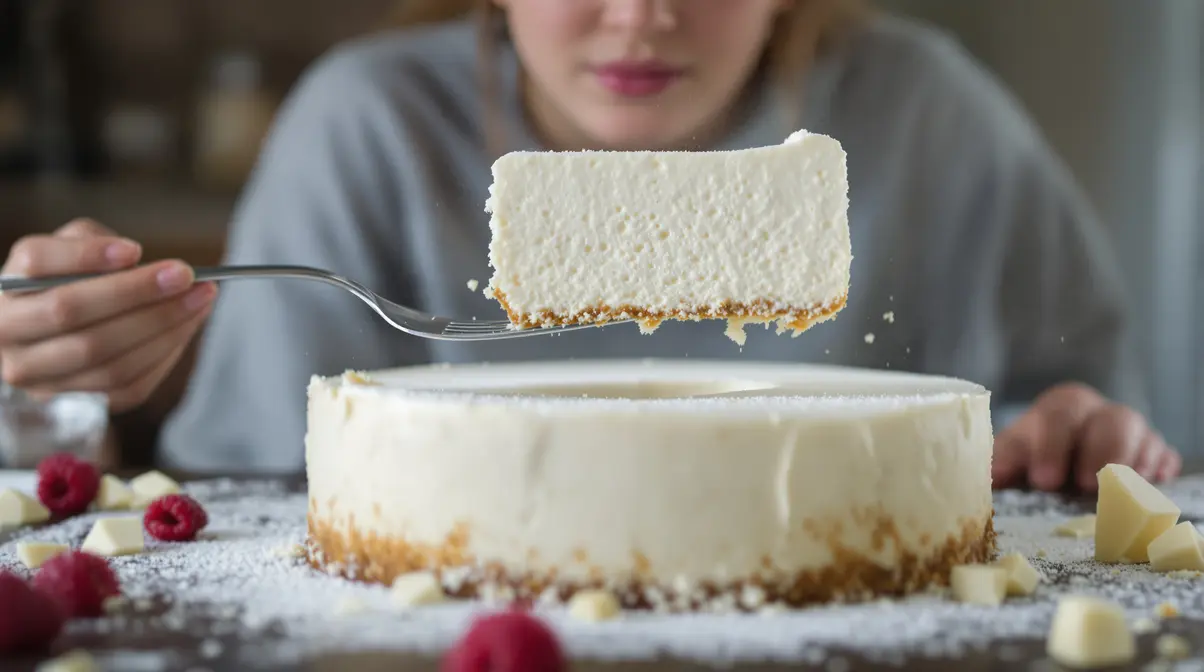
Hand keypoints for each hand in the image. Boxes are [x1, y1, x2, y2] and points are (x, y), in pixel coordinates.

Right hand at [0, 219, 216, 411]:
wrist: (48, 338)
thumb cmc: (63, 283)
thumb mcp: (67, 250)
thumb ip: (93, 244)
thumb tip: (133, 258)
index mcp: (3, 288)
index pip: (36, 263)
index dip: (85, 256)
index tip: (134, 249)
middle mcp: (8, 335)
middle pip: (71, 312)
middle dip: (136, 293)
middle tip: (186, 276)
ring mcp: (38, 376)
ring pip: (104, 357)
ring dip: (163, 326)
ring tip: (200, 298)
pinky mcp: (74, 401)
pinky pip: (127, 385)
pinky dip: (165, 354)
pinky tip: (188, 326)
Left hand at [992, 383, 1179, 491]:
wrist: (1064, 461)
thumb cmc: (1034, 457)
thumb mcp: (1014, 455)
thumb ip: (1002, 462)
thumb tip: (991, 475)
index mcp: (1062, 406)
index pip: (1060, 413)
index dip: (1053, 446)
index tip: (1043, 481)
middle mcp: (1100, 412)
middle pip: (1113, 419)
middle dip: (1101, 453)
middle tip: (1084, 487)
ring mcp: (1133, 431)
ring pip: (1143, 434)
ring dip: (1131, 465)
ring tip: (1116, 493)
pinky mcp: (1155, 452)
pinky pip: (1165, 455)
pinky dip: (1159, 471)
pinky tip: (1148, 488)